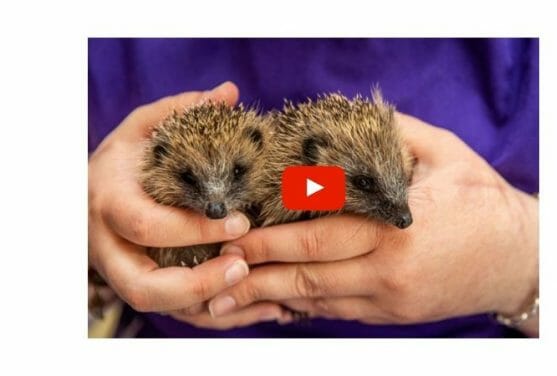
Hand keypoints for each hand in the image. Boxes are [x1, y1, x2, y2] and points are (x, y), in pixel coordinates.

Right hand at [88, 82, 285, 327]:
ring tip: (250, 284)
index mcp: (110, 203)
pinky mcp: (136, 283)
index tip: (241, 222)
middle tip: (243, 266)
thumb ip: (181, 111)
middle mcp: (108, 246)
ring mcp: (119, 271)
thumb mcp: (143, 129)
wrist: (86, 194)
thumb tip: (228, 92)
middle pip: (142, 286)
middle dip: (196, 284)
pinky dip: (208, 312)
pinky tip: (249, 302)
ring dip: (204, 302)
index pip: (147, 226)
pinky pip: (170, 312)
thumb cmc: (122, 160)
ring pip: (156, 306)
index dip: (194, 230)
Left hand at [209, 113, 538, 334]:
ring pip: (318, 302)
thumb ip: (392, 133)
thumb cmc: (482, 201)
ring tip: (228, 297)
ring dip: (270, 298)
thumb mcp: (444, 153)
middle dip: (258, 272)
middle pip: (310, 275)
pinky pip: (338, 314)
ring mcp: (390, 300)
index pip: (321, 237)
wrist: (522, 257)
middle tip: (217, 267)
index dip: (273, 240)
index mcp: (398, 229)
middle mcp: (389, 272)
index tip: (236, 235)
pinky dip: (303, 307)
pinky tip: (274, 302)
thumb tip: (346, 116)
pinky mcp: (394, 316)